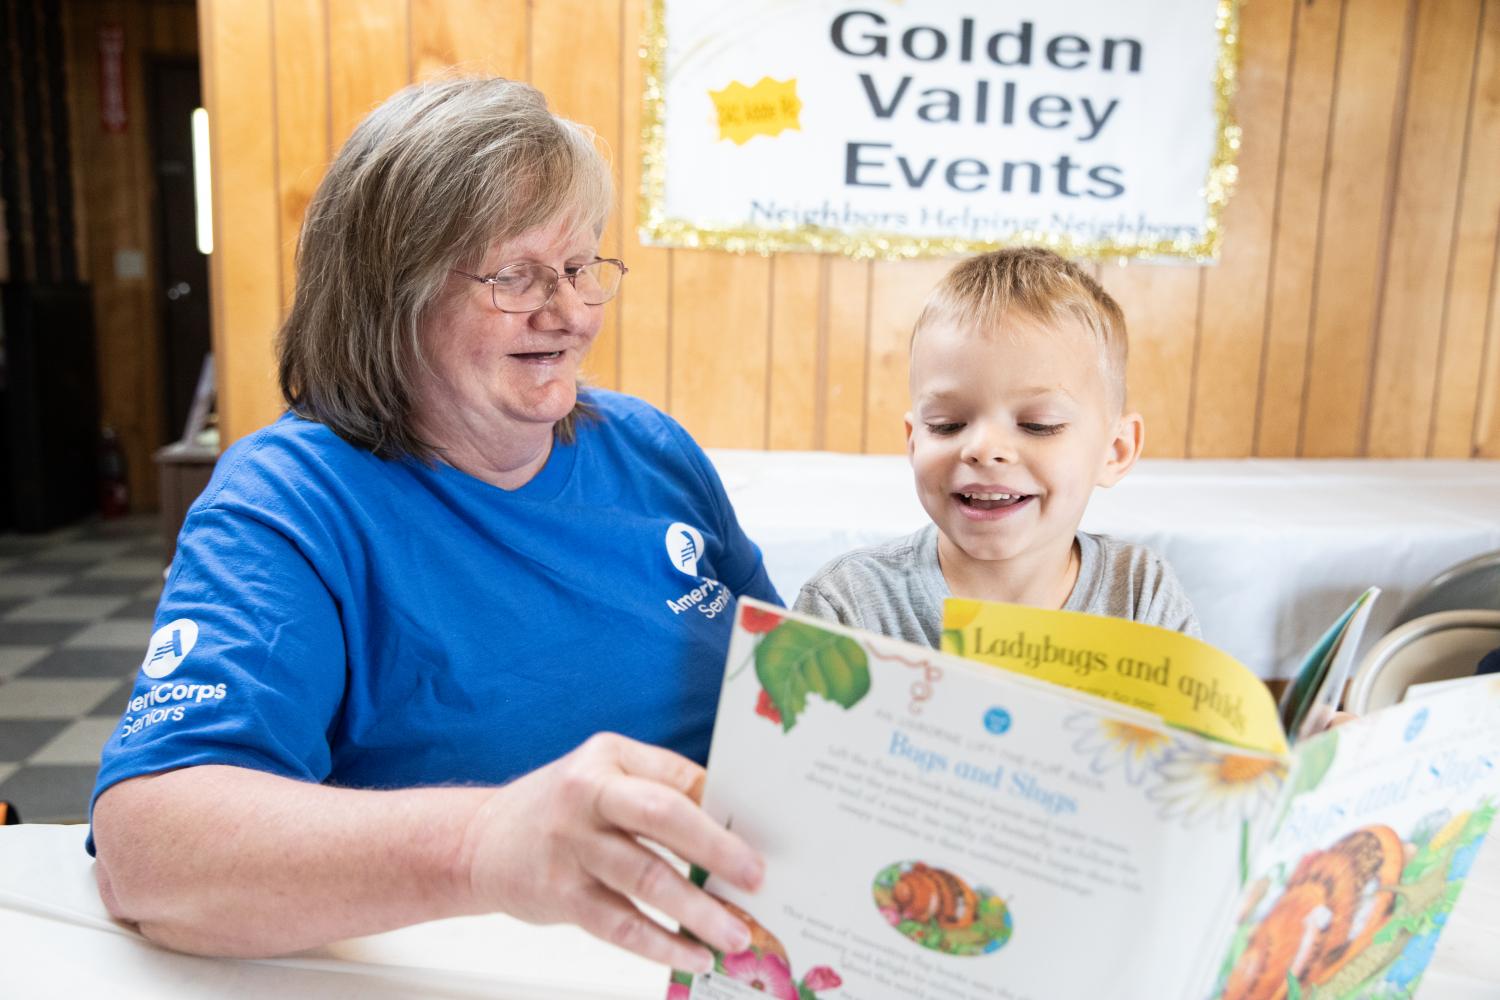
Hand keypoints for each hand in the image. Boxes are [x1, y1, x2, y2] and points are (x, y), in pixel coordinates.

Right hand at [458, 733, 760, 970]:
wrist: (479, 841)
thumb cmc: (560, 808)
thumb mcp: (604, 775)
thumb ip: (659, 788)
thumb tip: (732, 823)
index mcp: (607, 757)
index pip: (676, 779)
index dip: (721, 810)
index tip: (761, 839)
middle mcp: (586, 795)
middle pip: (662, 818)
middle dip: (717, 850)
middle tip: (756, 880)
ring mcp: (569, 846)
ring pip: (645, 879)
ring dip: (696, 911)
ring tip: (735, 935)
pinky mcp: (559, 894)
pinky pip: (619, 923)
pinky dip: (659, 944)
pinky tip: (690, 956)